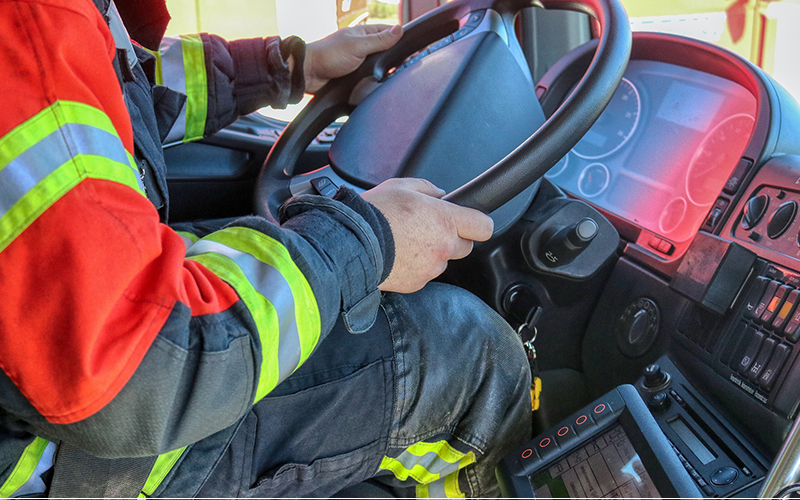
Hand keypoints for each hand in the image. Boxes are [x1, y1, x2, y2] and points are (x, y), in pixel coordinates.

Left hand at [302, 24, 402, 92]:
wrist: (308, 74)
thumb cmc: (328, 55)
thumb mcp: (358, 46)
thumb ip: (379, 40)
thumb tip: (399, 30)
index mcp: (364, 34)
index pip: (388, 33)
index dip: (399, 40)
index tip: (410, 50)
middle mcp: (362, 48)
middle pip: (386, 53)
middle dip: (391, 62)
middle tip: (396, 68)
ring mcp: (358, 63)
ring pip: (378, 70)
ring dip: (381, 76)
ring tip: (385, 79)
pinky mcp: (353, 78)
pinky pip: (368, 82)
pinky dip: (371, 85)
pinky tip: (374, 87)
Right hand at [361, 178, 493, 293]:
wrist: (350, 244)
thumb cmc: (373, 214)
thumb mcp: (400, 186)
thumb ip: (428, 188)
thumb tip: (440, 194)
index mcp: (445, 220)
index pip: (484, 227)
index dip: (478, 224)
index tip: (471, 223)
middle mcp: (443, 246)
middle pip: (466, 246)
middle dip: (453, 239)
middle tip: (429, 230)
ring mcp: (431, 268)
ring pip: (443, 261)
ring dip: (432, 254)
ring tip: (407, 243)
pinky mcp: (417, 283)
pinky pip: (425, 274)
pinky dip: (416, 267)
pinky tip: (399, 256)